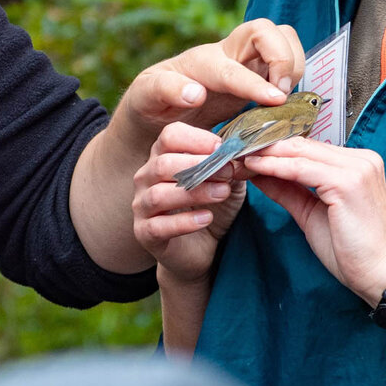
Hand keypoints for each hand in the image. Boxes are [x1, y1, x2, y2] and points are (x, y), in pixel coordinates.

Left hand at [116, 19, 305, 145]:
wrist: (158, 105)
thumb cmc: (151, 100)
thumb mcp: (146, 96)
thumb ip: (165, 90)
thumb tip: (196, 93)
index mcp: (200, 62)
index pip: (231, 68)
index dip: (254, 83)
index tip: (275, 100)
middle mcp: (227, 54)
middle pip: (266, 30)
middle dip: (283, 57)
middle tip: (283, 95)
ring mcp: (246, 61)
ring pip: (282, 38)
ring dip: (294, 63)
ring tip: (287, 97)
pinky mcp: (258, 72)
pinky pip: (287, 60)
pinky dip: (296, 74)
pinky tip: (290, 101)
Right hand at [133, 122, 246, 283]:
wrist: (202, 248)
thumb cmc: (210, 208)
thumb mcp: (226, 183)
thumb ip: (230, 168)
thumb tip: (244, 153)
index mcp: (162, 157)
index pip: (169, 136)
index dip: (196, 139)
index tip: (222, 149)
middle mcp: (146, 178)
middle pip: (163, 163)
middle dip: (198, 166)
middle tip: (228, 173)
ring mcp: (142, 206)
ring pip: (159, 194)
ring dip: (194, 192)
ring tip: (222, 193)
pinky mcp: (145, 233)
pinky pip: (159, 226)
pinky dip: (185, 222)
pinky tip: (207, 218)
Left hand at [243, 137, 385, 301]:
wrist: (382, 276)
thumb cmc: (352, 250)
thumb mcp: (311, 213)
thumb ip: (287, 189)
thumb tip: (258, 172)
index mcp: (357, 163)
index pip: (306, 146)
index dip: (272, 148)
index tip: (242, 152)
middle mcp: (360, 159)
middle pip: (300, 144)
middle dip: (263, 147)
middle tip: (231, 151)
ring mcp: (356, 167)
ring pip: (298, 152)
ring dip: (263, 154)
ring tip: (235, 157)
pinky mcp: (348, 181)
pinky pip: (301, 168)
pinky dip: (274, 166)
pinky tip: (252, 167)